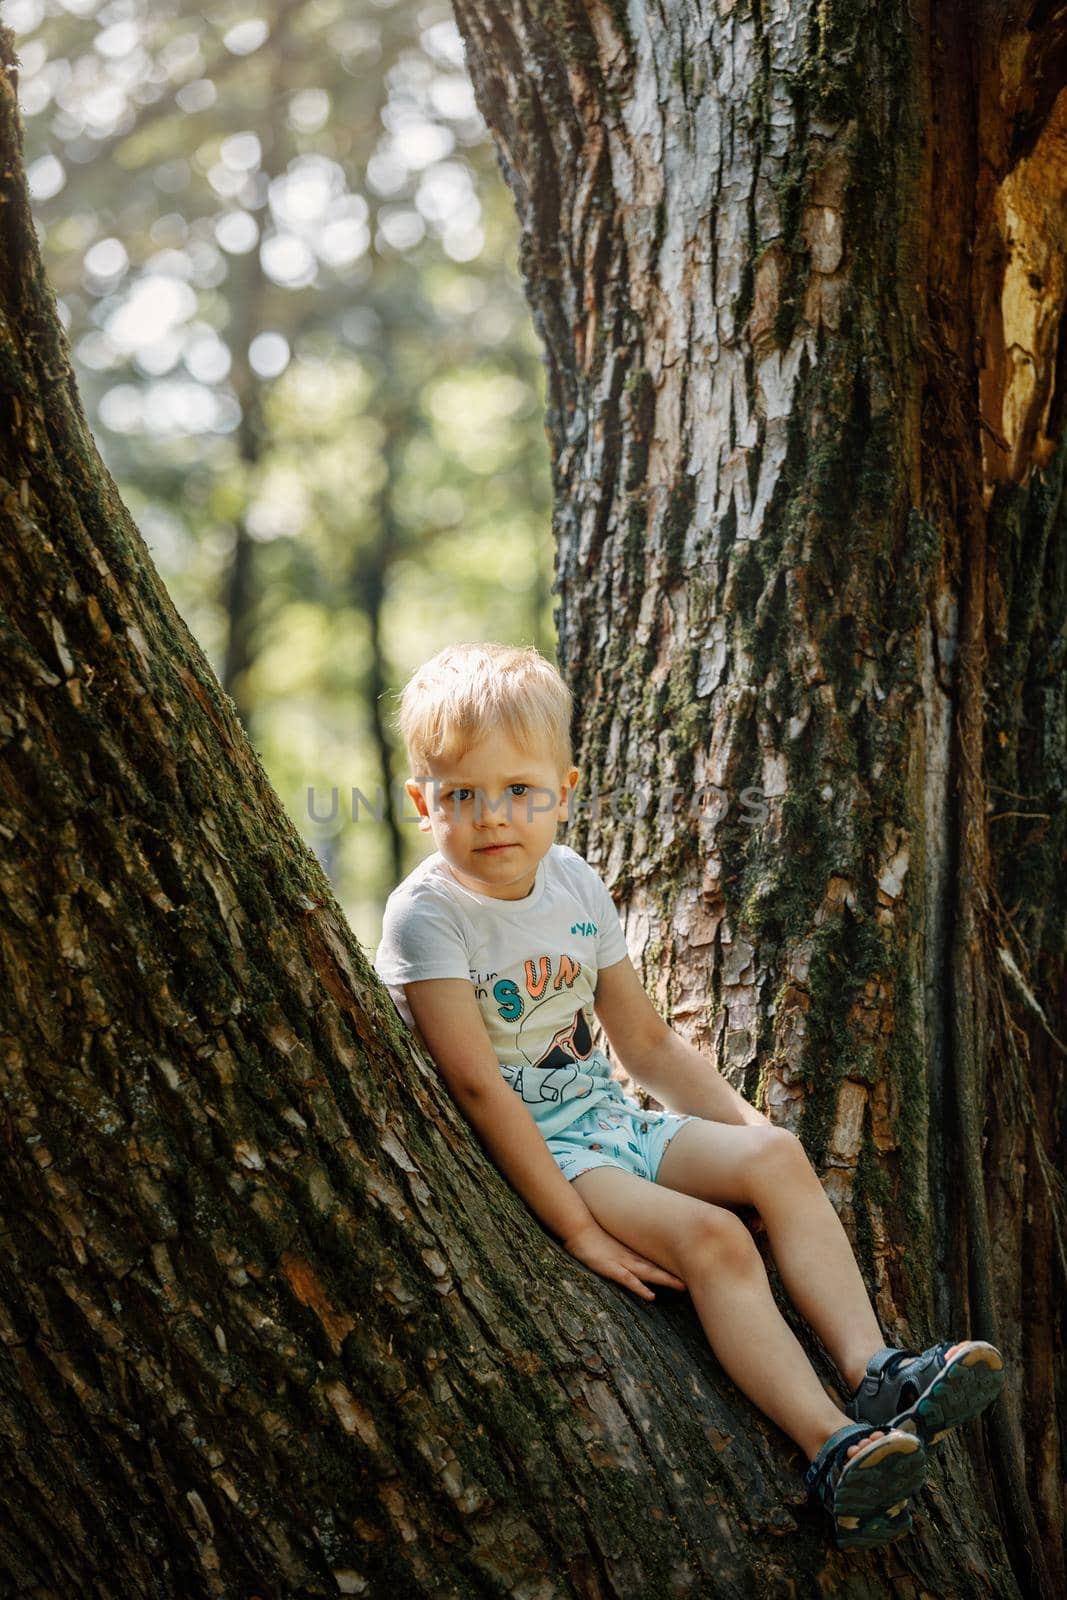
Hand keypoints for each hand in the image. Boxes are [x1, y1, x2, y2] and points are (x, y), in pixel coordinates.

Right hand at [563, 1219, 686, 1301]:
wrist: (579, 1227)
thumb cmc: (594, 1234)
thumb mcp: (613, 1240)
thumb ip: (626, 1245)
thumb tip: (639, 1250)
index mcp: (633, 1251)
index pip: (658, 1259)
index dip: (674, 1264)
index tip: (693, 1266)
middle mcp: (632, 1257)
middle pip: (658, 1266)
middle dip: (676, 1273)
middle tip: (698, 1275)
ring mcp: (622, 1262)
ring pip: (648, 1273)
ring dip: (665, 1280)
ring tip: (682, 1286)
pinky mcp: (611, 1268)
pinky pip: (628, 1280)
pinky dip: (640, 1288)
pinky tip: (651, 1296)